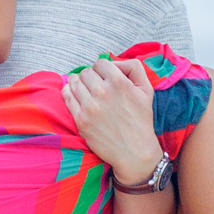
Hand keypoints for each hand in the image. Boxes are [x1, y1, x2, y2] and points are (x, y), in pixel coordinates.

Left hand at [61, 57, 164, 182]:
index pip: (99, 63)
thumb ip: (133, 67)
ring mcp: (89, 106)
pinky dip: (69, 93)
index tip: (104, 77)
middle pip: (85, 72)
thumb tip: (114, 62)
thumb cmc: (141, 120)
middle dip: (90, 77)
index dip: (102, 69)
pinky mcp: (80, 120)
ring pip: (74, 83)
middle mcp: (102, 92)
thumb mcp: (146, 89)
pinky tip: (75, 96)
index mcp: (118, 81)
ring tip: (84, 89)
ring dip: (78, 83)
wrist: (134, 151)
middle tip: (95, 85)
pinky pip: (67, 97)